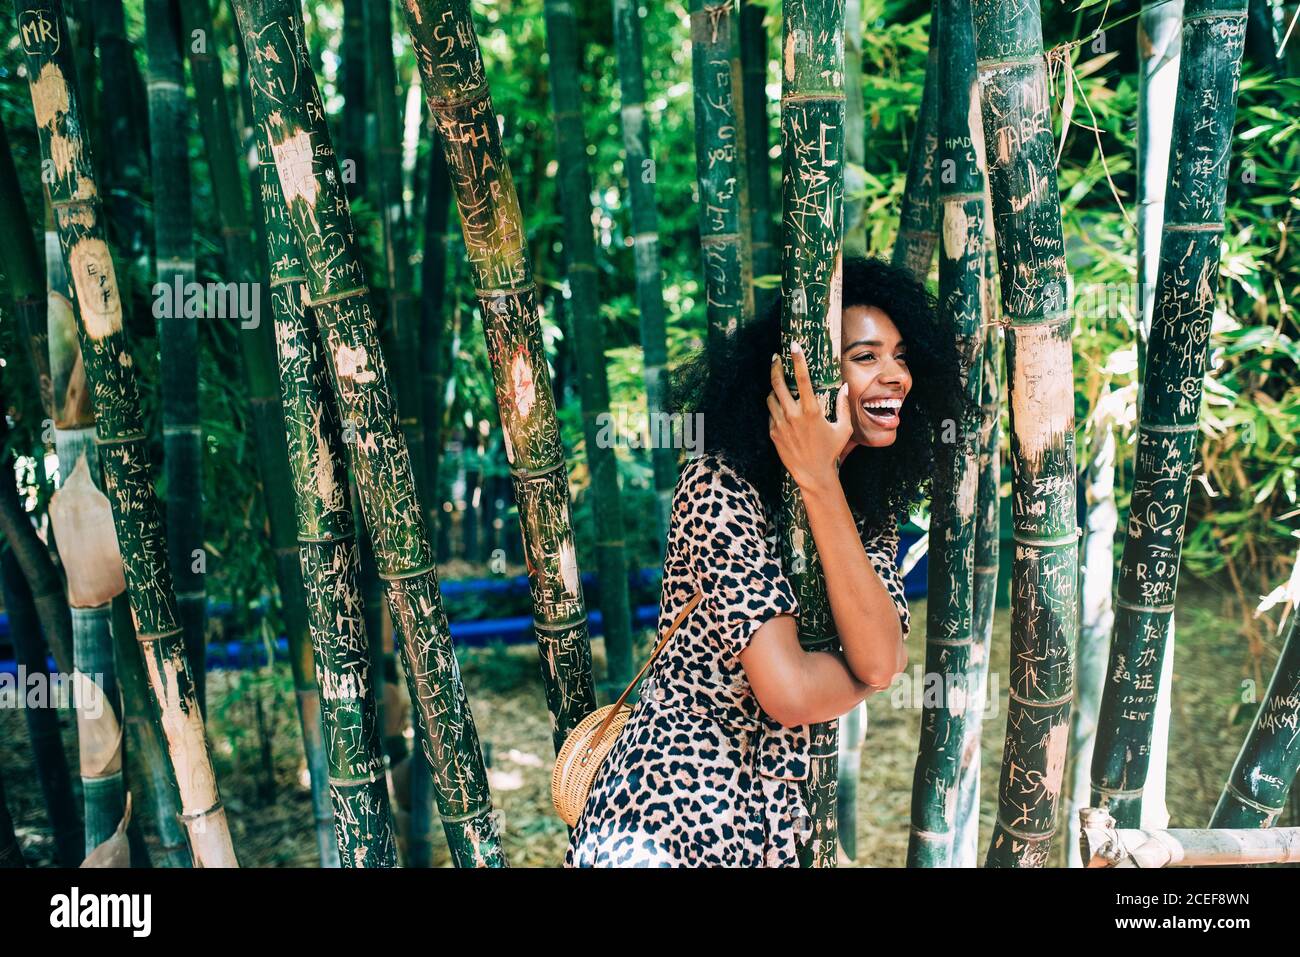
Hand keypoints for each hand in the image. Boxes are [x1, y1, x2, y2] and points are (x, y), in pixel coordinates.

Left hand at [767, 343, 851, 492]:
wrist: (812, 474)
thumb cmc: (830, 451)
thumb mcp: (843, 428)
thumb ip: (842, 406)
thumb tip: (844, 387)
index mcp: (811, 410)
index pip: (802, 378)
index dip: (797, 359)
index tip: (794, 345)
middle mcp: (793, 414)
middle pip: (778, 383)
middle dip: (775, 367)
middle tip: (776, 357)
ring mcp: (780, 424)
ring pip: (770, 397)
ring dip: (774, 389)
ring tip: (779, 386)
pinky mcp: (773, 433)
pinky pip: (770, 413)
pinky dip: (775, 408)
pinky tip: (782, 409)